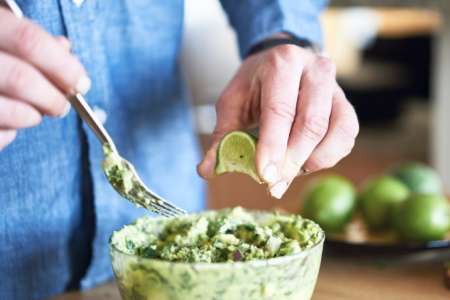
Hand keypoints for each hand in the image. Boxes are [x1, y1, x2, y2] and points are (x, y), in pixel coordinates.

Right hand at [0, 8, 89, 149]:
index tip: (82, 83)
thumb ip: (25, 38)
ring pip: (11, 111)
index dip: (64, 66)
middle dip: (53, 98)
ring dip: (32, 116)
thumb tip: (64, 47)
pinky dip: (9, 134)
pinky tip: (8, 123)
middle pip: (22, 79)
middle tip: (63, 106)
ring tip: (35, 113)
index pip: (29, 41)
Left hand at [198, 44, 358, 197]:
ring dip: (310, 161)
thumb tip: (207, 170)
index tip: (264, 176)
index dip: (273, 146)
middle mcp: (315, 70)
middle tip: (273, 185)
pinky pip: (346, 137)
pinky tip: (304, 163)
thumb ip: (223, 135)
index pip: (279, 110)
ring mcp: (337, 88)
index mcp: (282, 64)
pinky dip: (326, 157)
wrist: (284, 64)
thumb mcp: (232, 102)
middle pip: (310, 123)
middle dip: (291, 160)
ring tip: (286, 174)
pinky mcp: (347, 106)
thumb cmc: (255, 85)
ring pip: (334, 132)